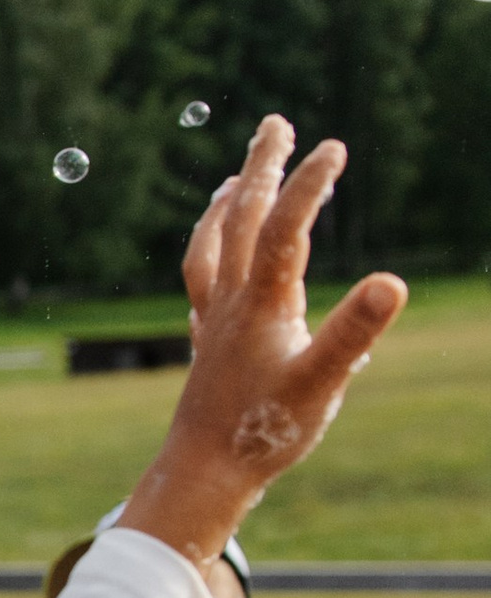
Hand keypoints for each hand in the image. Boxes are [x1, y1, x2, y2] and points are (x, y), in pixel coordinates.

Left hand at [121, 116, 406, 569]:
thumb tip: (394, 282)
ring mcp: (214, 320)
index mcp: (262, 304)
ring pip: (213, 245)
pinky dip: (210, 253)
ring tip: (235, 176)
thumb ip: (356, 332)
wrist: (202, 474)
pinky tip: (217, 259)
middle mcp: (231, 301)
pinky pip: (203, 281)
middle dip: (262, 167)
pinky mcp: (207, 343)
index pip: (285, 228)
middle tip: (277, 123)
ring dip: (226, 204)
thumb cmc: (264, 432)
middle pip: (241, 218)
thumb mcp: (324, 384)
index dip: (309, 185)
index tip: (334, 146)